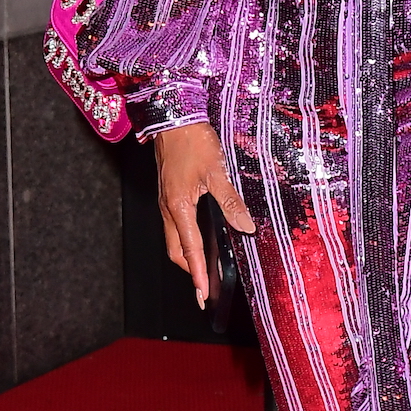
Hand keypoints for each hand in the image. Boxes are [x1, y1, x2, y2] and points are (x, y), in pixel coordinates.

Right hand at [154, 123, 256, 306]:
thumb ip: (230, 201)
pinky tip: (198, 236)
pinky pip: (174, 223)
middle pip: (176, 249)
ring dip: (187, 254)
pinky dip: (186, 238)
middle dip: (190, 269)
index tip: (202, 294)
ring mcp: (166, 200)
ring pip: (173, 237)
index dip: (198, 273)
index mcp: (178, 207)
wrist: (172, 116)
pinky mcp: (168, 192)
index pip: (190, 249)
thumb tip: (245, 225)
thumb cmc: (192, 140)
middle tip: (203, 287)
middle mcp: (168, 207)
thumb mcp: (216, 171)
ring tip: (203, 267)